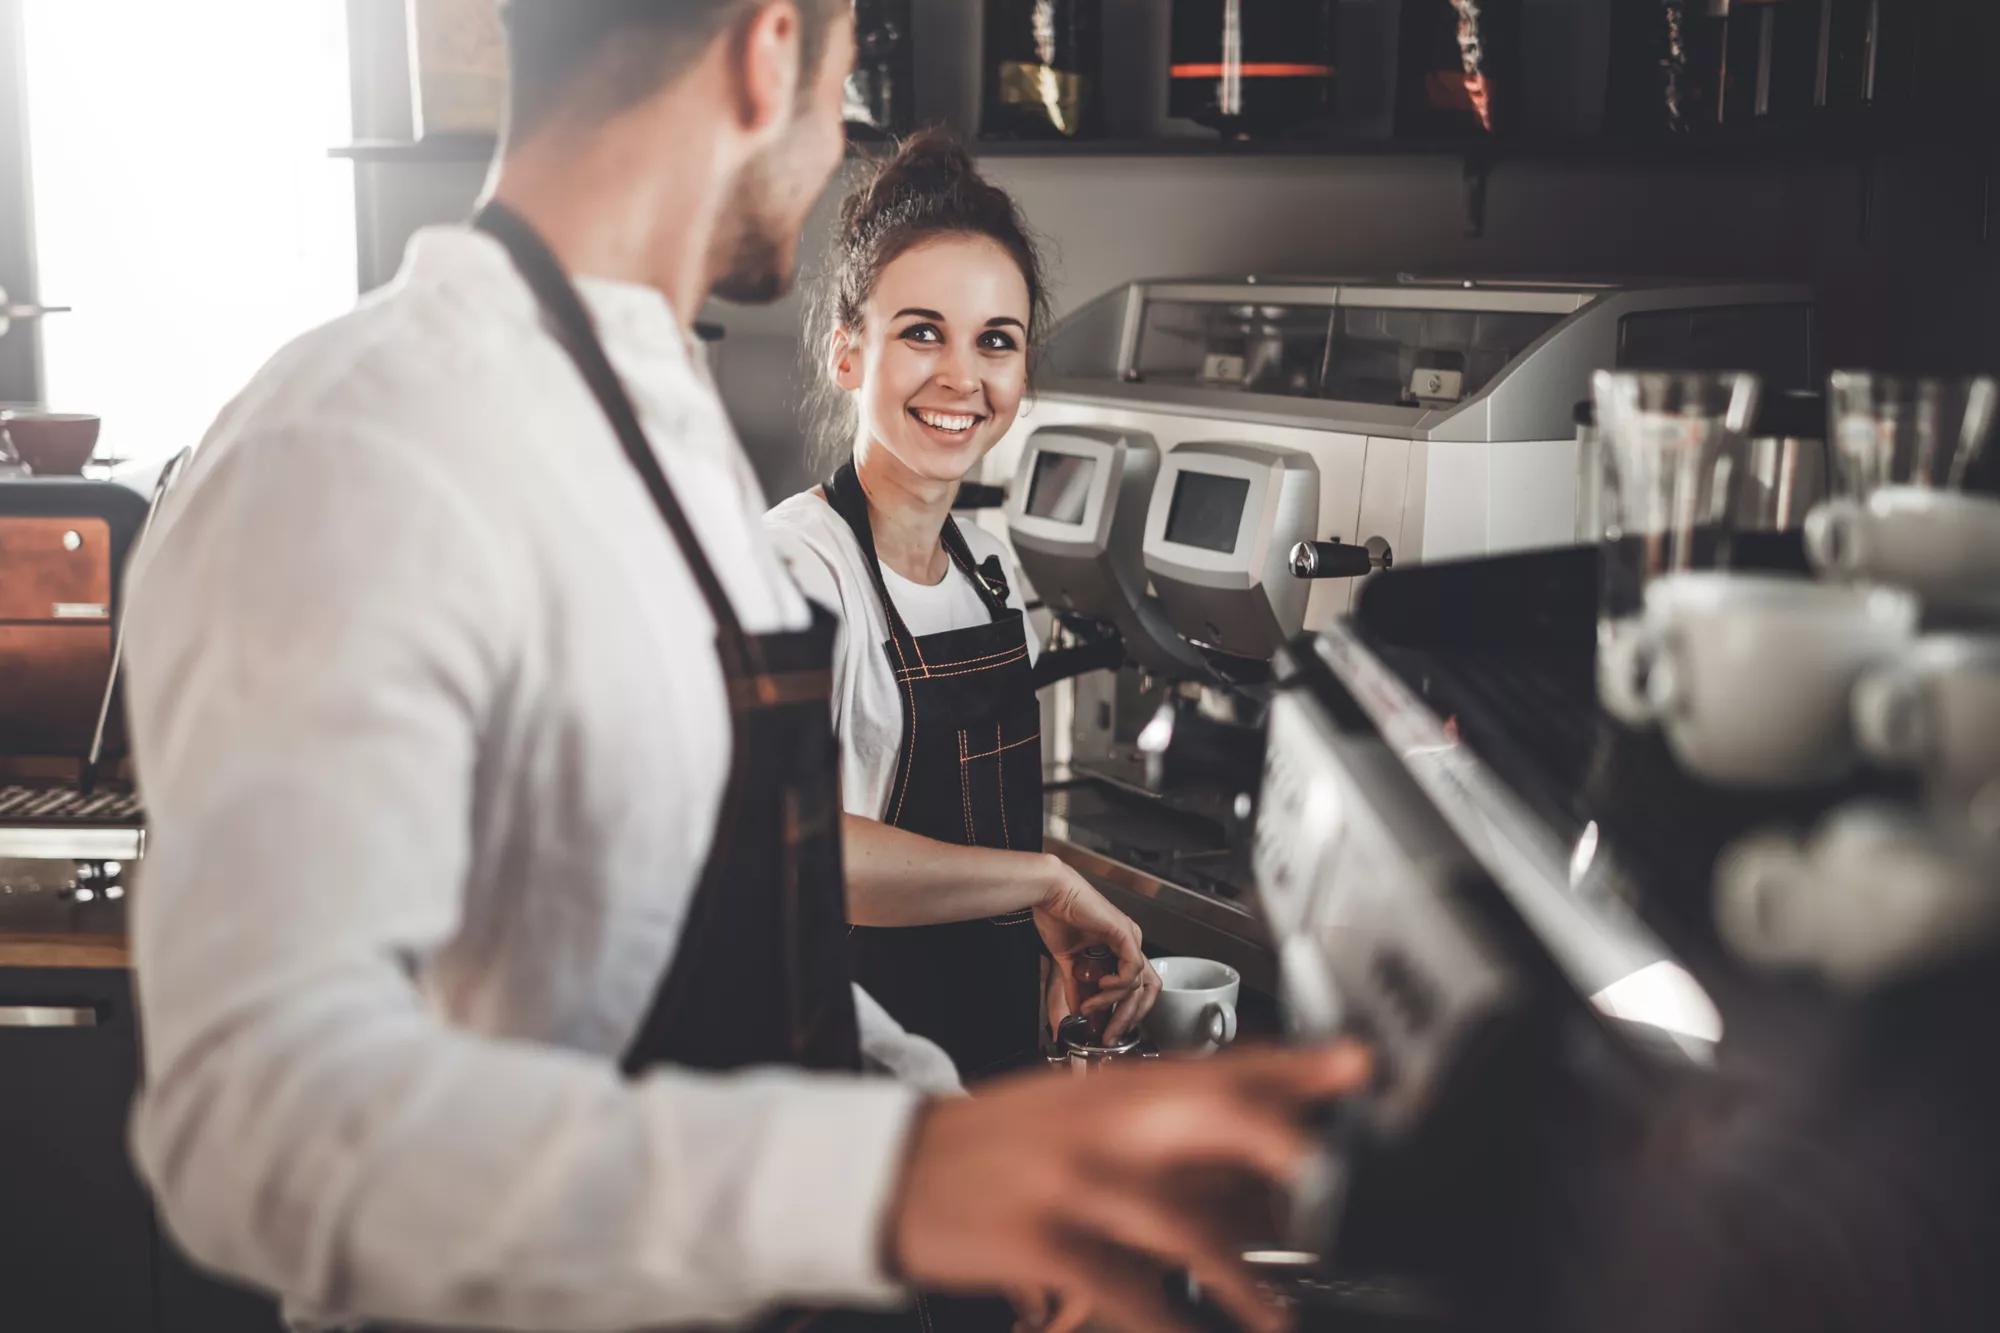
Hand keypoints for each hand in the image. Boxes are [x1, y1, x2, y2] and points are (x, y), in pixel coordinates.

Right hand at [887, 1042, 1373, 1332]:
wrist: (892, 1169)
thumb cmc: (1000, 1148)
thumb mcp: (1078, 1117)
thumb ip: (1167, 1138)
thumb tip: (1264, 1175)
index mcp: (1116, 1084)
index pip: (1220, 1063)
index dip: (1294, 1064)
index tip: (1357, 1064)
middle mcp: (1102, 1120)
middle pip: (1208, 1115)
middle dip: (1279, 1140)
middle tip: (1335, 1175)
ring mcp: (1072, 1179)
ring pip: (1179, 1220)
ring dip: (1241, 1276)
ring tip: (1278, 1320)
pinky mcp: (1041, 1239)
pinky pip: (1123, 1287)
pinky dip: (1166, 1322)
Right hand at [1032, 856, 1159, 1042]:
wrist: (1049, 893)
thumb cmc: (1057, 916)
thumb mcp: (1068, 964)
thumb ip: (1077, 989)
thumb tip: (1080, 1014)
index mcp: (1120, 950)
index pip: (1138, 989)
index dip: (1126, 1013)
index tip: (1108, 1031)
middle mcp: (1130, 945)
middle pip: (1147, 991)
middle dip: (1127, 1018)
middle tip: (1109, 1035)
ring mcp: (1130, 938)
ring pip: (1138, 984)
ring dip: (1113, 1002)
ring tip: (1090, 1007)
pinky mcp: (1124, 933)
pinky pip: (1132, 968)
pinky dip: (1118, 983)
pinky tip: (1101, 985)